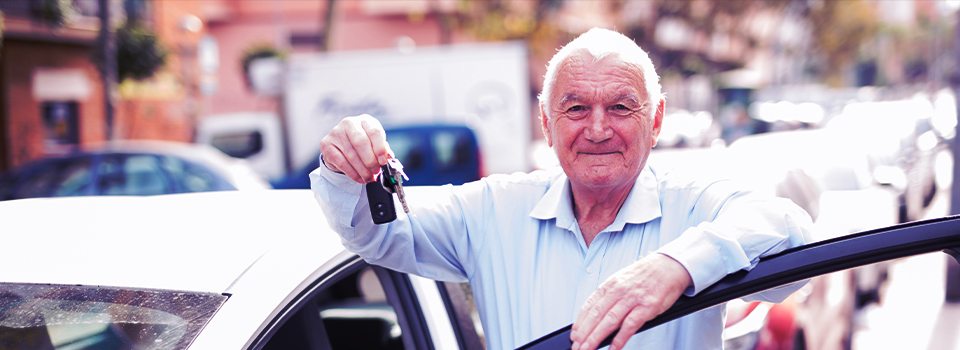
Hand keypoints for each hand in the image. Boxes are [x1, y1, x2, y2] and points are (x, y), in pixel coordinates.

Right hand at [320, 114, 390, 183]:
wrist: (340, 146)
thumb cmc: (361, 145)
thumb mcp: (374, 144)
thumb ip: (382, 150)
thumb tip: (388, 159)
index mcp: (365, 120)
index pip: (374, 131)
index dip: (380, 148)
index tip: (383, 161)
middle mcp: (349, 123)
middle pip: (361, 142)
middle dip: (370, 160)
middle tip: (375, 171)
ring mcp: (336, 132)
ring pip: (351, 154)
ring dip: (362, 170)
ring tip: (368, 177)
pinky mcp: (326, 144)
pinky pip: (341, 162)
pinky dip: (352, 173)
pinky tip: (359, 178)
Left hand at [570, 253, 691, 349]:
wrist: (668, 266)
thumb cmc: (645, 276)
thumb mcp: (621, 281)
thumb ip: (609, 298)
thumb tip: (596, 317)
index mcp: (610, 285)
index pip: (589, 306)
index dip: (580, 322)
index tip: (574, 334)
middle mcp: (618, 291)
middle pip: (596, 315)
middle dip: (584, 333)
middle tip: (576, 347)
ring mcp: (632, 299)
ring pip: (609, 321)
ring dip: (596, 337)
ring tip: (588, 349)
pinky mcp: (647, 307)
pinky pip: (630, 325)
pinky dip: (620, 339)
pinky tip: (612, 348)